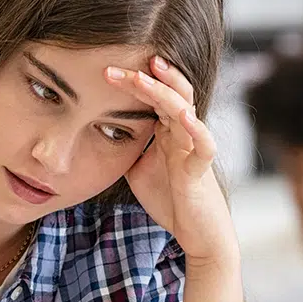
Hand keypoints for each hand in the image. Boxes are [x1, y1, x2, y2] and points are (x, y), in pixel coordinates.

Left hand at [108, 56, 238, 268]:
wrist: (196, 233)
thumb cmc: (171, 199)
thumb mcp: (138, 169)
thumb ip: (127, 148)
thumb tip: (98, 133)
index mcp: (168, 131)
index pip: (153, 96)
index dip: (132, 82)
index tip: (105, 72)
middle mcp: (183, 133)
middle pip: (169, 93)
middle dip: (144, 77)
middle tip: (115, 67)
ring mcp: (193, 149)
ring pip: (185, 110)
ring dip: (165, 91)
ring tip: (146, 75)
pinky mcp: (200, 171)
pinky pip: (204, 145)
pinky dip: (197, 130)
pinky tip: (184, 117)